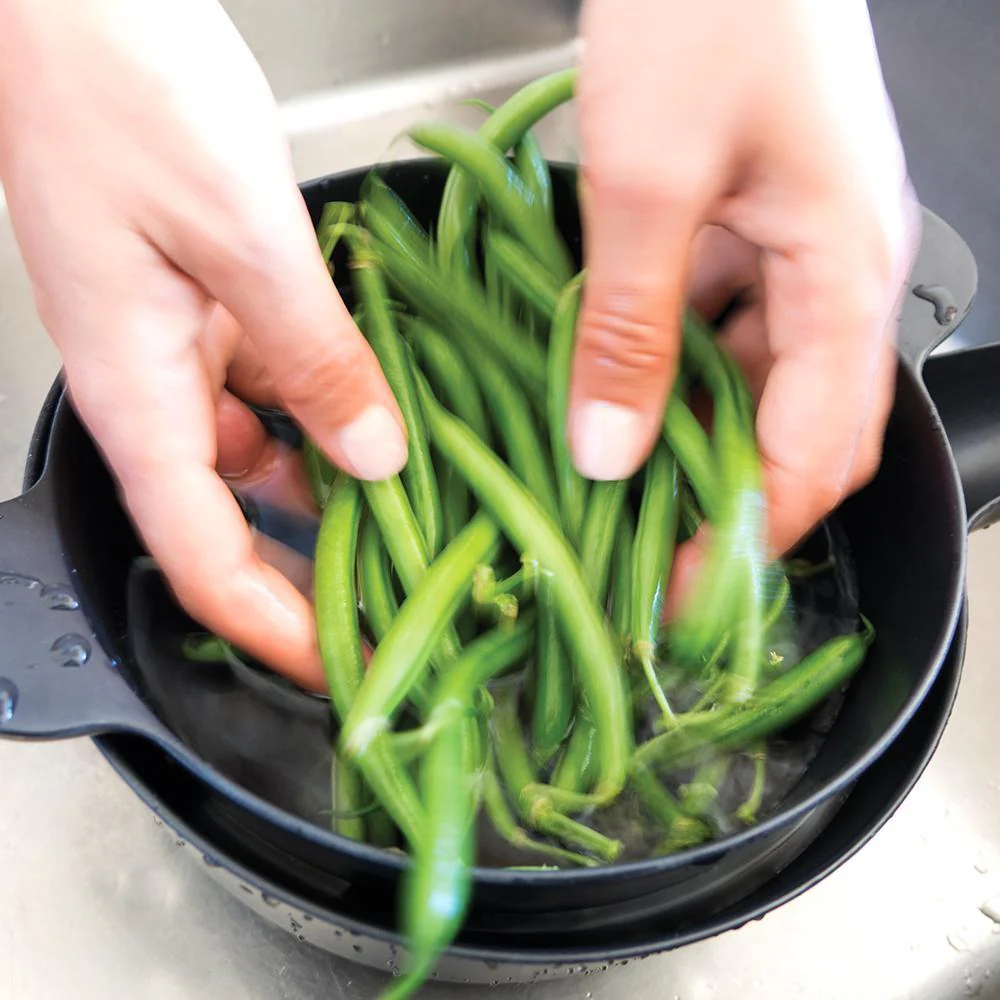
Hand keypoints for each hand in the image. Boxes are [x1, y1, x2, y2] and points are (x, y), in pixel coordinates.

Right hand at [0, 0, 406, 688]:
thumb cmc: (116, 85)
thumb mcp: (240, 234)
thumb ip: (313, 355)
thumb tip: (372, 452)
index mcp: (136, 395)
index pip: (203, 561)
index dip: (273, 631)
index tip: (344, 669)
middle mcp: (150, 386)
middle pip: (231, 522)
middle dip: (308, 570)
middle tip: (395, 597)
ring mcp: (175, 343)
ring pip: (254, 455)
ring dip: (324, 490)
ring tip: (406, 518)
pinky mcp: (201, 299)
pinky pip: (264, 386)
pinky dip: (321, 411)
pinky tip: (376, 413)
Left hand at [572, 0, 919, 557]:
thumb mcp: (648, 181)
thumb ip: (630, 326)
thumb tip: (611, 447)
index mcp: (846, 273)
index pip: (817, 455)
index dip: (751, 537)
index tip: (683, 591)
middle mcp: (838, 270)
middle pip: (794, 426)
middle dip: (720, 491)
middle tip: (639, 536)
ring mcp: (798, 243)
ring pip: (751, 377)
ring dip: (685, 425)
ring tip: (611, 465)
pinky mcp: (753, 217)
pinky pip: (720, 319)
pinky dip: (669, 357)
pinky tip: (611, 369)